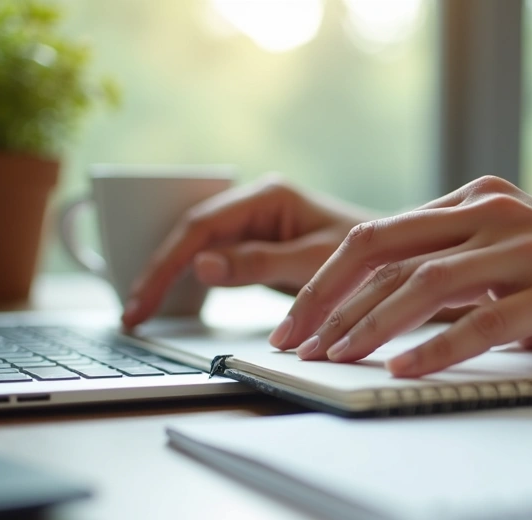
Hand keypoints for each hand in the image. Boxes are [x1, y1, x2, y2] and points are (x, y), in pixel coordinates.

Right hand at [121, 174, 371, 327]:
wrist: (400, 260)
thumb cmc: (369, 257)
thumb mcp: (313, 264)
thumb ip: (257, 264)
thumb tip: (199, 266)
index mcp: (267, 196)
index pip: (201, 227)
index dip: (166, 264)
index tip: (143, 299)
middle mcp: (257, 203)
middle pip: (191, 234)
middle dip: (158, 272)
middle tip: (132, 311)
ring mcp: (256, 222)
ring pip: (198, 247)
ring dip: (169, 276)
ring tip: (141, 310)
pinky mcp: (260, 244)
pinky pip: (216, 259)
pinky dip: (194, 281)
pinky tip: (174, 302)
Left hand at [267, 176, 531, 376]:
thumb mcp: (512, 260)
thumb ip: (456, 266)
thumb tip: (378, 308)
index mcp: (477, 201)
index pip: (377, 235)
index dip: (326, 281)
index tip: (295, 324)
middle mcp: (494, 213)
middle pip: (384, 250)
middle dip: (328, 301)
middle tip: (294, 344)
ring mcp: (527, 248)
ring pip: (424, 284)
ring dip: (370, 326)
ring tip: (336, 359)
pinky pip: (482, 322)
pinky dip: (436, 349)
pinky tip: (404, 372)